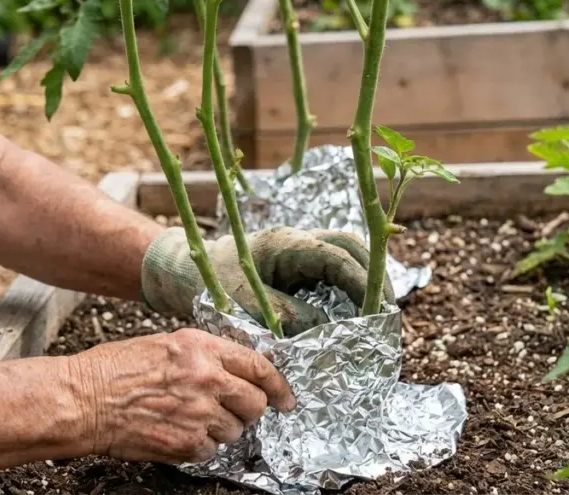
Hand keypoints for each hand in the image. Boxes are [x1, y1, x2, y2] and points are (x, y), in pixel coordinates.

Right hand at [68, 327, 295, 463]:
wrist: (84, 400)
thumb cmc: (114, 370)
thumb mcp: (165, 344)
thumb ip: (203, 355)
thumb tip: (232, 372)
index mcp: (201, 347)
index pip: (258, 365)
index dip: (278, 384)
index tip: (286, 397)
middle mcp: (206, 378)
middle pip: (255, 402)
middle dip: (251, 409)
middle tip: (236, 411)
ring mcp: (198, 413)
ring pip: (235, 430)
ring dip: (220, 429)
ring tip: (189, 419)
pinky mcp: (186, 443)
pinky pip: (211, 450)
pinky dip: (199, 446)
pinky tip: (177, 433)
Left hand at [141, 226, 395, 335]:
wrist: (183, 269)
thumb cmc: (209, 283)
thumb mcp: (246, 304)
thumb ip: (287, 315)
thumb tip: (324, 329)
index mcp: (286, 243)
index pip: (338, 256)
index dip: (363, 283)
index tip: (378, 311)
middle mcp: (296, 240)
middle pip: (350, 246)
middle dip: (372, 276)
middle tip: (385, 312)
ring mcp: (297, 249)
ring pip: (344, 255)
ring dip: (361, 281)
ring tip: (373, 315)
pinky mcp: (294, 263)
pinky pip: (330, 269)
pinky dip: (346, 287)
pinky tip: (350, 313)